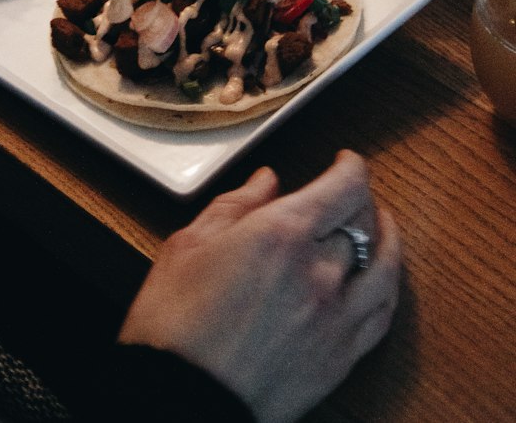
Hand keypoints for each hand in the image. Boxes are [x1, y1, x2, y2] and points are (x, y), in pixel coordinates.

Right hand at [119, 151, 399, 422]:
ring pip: (385, 268)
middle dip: (357, 202)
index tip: (345, 162)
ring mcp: (335, 318)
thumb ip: (234, 206)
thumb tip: (265, 183)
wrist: (184, 399)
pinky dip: (387, 289)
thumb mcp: (189, 245)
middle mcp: (319, 272)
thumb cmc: (175, 325)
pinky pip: (382, 316)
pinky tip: (379, 282)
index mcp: (281, 234)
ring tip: (380, 228)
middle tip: (347, 195)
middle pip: (363, 222)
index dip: (352, 167)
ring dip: (386, 241)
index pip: (344, 187)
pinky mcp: (340, 358)